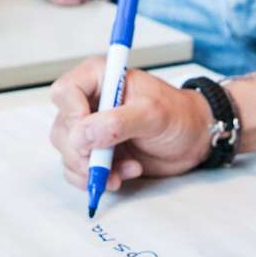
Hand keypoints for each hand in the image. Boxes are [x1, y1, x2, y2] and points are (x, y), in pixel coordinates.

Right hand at [49, 60, 212, 193]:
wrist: (192, 139)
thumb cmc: (179, 115)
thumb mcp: (154, 114)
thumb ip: (118, 122)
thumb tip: (82, 134)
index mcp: (100, 77)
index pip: (65, 92)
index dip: (72, 116)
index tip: (89, 137)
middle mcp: (90, 101)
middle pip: (62, 128)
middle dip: (81, 153)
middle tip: (104, 163)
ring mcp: (91, 128)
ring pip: (68, 153)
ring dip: (93, 169)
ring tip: (126, 169)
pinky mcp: (95, 151)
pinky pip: (77, 170)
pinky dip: (97, 178)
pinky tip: (123, 174)